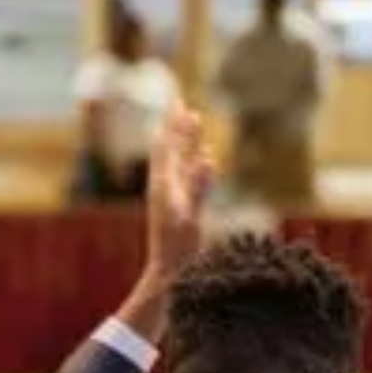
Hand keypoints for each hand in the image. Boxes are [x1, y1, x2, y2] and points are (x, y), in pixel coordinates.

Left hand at [143, 105, 212, 282]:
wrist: (167, 270)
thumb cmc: (177, 246)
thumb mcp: (189, 216)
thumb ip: (198, 186)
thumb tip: (207, 158)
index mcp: (164, 184)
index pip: (168, 146)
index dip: (175, 125)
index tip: (179, 102)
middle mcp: (165, 186)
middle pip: (172, 148)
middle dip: (178, 126)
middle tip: (181, 102)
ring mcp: (171, 195)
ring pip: (179, 160)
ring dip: (187, 140)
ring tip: (192, 122)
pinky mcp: (179, 205)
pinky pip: (187, 175)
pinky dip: (195, 161)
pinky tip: (203, 157)